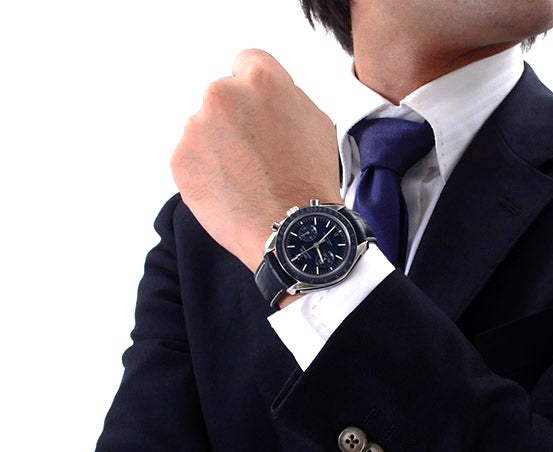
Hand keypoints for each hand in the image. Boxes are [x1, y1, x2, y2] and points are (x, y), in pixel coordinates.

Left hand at [170, 49, 342, 271]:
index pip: (246, 63)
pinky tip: (233, 192)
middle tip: (258, 157)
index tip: (259, 113)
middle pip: (223, 97)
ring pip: (205, 129)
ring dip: (221, 148)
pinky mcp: (181, 159)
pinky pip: (193, 159)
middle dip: (236, 121)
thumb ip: (286, 99)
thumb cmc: (310, 184)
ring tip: (248, 181)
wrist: (292, 232)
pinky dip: (207, 173)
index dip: (256, 92)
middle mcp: (222, 95)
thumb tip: (267, 98)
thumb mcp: (317, 124)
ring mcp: (196, 127)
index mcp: (261, 80)